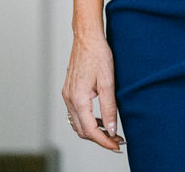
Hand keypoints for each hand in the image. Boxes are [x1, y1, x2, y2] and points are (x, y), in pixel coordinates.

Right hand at [62, 32, 123, 150]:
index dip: (104, 141)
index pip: (90, 130)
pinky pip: (76, 113)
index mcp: (78, 99)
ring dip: (93, 131)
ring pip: (78, 123)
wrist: (87, 38)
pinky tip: (101, 119)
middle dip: (99, 139)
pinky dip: (88, 120)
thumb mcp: (108, 82)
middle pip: (82, 130)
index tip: (117, 146)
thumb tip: (112, 129)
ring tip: (111, 132)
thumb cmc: (99, 55)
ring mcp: (67, 96)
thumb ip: (110, 108)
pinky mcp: (69, 91)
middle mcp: (69, 100)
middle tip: (117, 141)